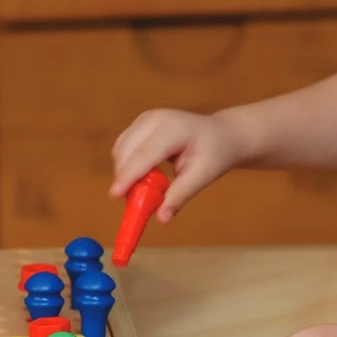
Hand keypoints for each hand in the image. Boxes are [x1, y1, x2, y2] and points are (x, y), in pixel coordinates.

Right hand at [109, 107, 246, 217]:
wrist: (221, 134)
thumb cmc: (215, 153)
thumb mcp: (204, 175)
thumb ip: (180, 195)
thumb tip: (162, 218)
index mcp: (174, 128)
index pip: (144, 154)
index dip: (128, 175)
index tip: (115, 195)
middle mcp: (154, 119)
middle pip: (126, 150)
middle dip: (126, 178)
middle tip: (137, 202)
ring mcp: (144, 119)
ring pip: (120, 150)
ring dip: (126, 173)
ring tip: (150, 187)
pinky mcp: (139, 125)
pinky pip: (123, 149)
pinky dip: (128, 166)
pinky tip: (147, 176)